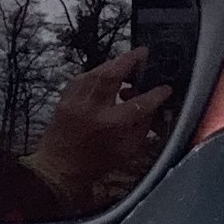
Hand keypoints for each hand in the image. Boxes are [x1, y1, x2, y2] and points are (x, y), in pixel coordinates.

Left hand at [24, 48, 170, 207]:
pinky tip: (105, 76)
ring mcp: (74, 101)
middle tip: (143, 53)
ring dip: (114, 64)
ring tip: (127, 64)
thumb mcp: (127, 151)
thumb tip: (155, 107)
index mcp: (110, 125)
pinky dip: (96, 73)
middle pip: (111, 75)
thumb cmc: (96, 164)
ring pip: (96, 71)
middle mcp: (91, 109)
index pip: (139, 103)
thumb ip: (142, 127)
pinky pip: (83, 77)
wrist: (57, 169)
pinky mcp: (64, 99)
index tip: (166, 88)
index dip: (156, 94)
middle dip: (129, 60)